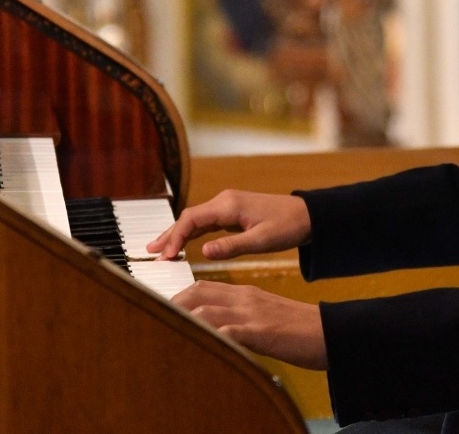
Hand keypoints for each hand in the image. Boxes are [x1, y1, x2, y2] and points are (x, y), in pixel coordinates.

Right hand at [146, 189, 310, 259]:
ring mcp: (227, 206)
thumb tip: (203, 252)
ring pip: (194, 220)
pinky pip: (205, 223)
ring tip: (159, 250)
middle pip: (187, 217)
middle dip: (168, 235)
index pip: (191, 220)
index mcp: (228, 206)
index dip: (175, 237)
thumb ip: (232, 247)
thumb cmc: (288, 227)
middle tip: (150, 252)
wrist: (308, 216)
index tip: (165, 256)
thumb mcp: (262, 241)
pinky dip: (191, 234)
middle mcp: (224, 202)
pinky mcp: (231, 213)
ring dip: (177, 234)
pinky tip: (182, 245)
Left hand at [172, 281, 327, 369]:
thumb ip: (241, 318)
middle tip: (155, 317)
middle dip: (173, 304)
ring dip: (184, 319)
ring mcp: (253, 315)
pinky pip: (230, 331)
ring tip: (167, 330)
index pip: (203, 287)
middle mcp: (245, 299)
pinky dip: (211, 336)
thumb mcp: (265, 317)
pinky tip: (198, 343)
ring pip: (208, 310)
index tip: (163, 307)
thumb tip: (218, 330)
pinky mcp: (262, 333)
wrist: (329, 332)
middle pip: (199, 293)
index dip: (180, 296)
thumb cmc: (298, 330)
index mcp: (245, 295)